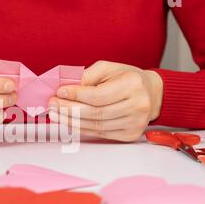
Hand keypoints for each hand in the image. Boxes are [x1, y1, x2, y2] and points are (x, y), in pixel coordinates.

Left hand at [48, 61, 162, 141]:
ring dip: (71, 121)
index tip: (59, 92)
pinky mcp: (130, 135)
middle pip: (95, 113)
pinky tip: (69, 122)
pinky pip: (100, 133)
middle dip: (68, 109)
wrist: (152, 94)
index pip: (97, 95)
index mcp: (132, 85)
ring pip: (95, 126)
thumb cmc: (128, 79)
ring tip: (56, 114)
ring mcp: (135, 123)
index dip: (75, 95)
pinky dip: (81, 128)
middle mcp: (137, 105)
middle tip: (52, 105)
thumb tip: (65, 89)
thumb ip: (87, 77)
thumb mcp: (108, 69)